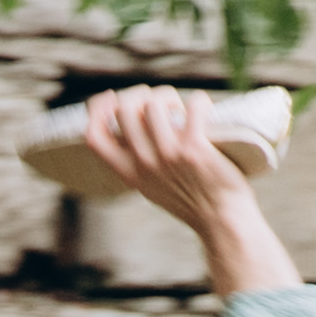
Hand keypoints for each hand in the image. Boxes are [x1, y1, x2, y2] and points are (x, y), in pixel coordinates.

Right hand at [64, 81, 246, 221]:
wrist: (221, 221)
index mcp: (129, 173)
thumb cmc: (191, 202)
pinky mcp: (194, 148)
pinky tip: (205, 110)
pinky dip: (200, 101)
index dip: (96, 110)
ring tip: (182, 109)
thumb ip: (138, 163)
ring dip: (169, 98)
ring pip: (154, 104)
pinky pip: (193, 106)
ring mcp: (168, 155)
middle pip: (123, 109)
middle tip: (160, 103)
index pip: (94, 137)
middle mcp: (144, 163)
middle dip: (141, 95)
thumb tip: (133, 127)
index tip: (110, 98)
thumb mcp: (152, 187)